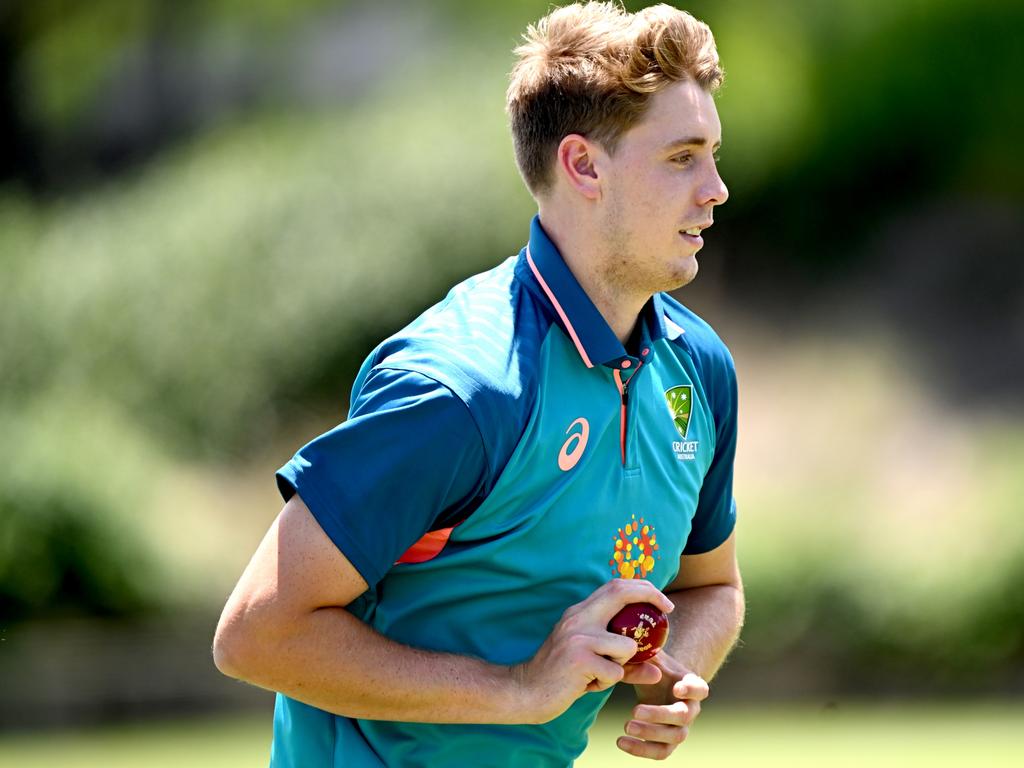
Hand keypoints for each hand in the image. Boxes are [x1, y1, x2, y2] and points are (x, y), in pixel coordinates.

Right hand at [510, 579, 673, 723]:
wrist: (525, 692)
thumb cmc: (562, 678)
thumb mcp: (594, 665)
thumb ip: (625, 665)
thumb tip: (657, 670)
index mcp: (580, 613)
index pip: (614, 586)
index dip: (642, 588)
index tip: (662, 601)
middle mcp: (578, 617)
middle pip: (620, 592)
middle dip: (650, 596)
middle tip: (668, 610)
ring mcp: (577, 636)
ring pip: (627, 647)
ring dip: (621, 666)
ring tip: (598, 675)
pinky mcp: (578, 658)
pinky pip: (615, 673)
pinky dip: (607, 684)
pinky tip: (585, 685)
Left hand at [618, 658, 709, 759]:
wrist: (658, 681)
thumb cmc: (656, 667)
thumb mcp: (650, 657)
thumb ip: (643, 656)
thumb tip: (635, 660)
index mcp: (691, 685)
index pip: (700, 689)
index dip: (692, 691)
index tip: (677, 688)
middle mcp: (690, 708)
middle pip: (683, 716)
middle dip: (659, 715)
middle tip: (634, 711)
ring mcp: (681, 727)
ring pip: (673, 737)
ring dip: (650, 734)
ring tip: (626, 726)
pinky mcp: (668, 742)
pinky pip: (660, 751)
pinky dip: (641, 749)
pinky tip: (621, 742)